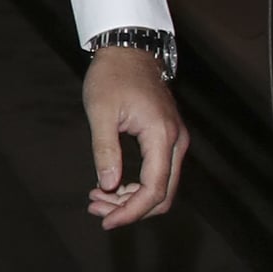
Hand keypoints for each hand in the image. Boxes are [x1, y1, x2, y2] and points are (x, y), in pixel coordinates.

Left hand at [82, 49, 188, 229]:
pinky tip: (109, 186)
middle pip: (163, 194)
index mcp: (162, 135)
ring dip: (131, 200)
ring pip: (161, 186)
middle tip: (96, 209)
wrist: (129, 50)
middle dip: (130, 209)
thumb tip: (108, 186)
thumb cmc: (113, 76)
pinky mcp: (167, 139)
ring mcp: (175, 140)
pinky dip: (136, 186)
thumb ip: (105, 150)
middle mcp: (176, 141)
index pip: (154, 189)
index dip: (131, 211)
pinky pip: (158, 173)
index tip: (106, 221)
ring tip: (96, 199)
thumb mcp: (101, 112)